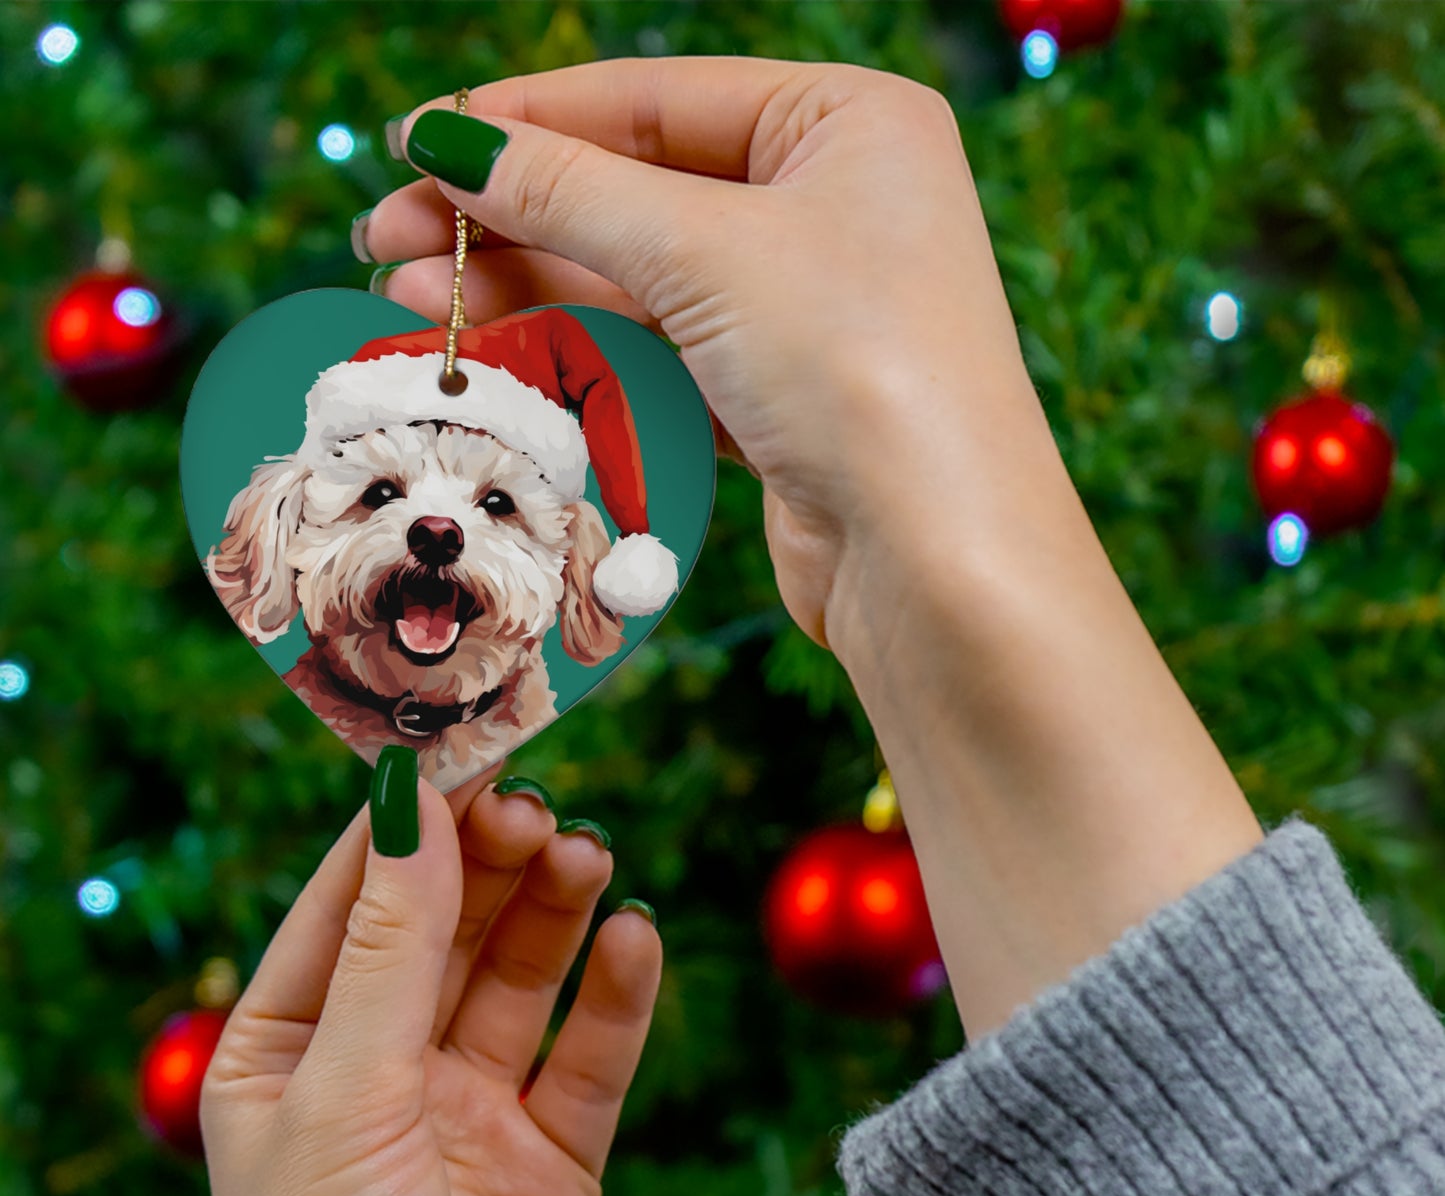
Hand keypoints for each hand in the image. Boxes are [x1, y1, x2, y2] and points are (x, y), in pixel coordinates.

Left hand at [201, 763, 660, 1195]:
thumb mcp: (345, 1095)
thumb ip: (390, 946)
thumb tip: (409, 798)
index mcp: (288, 1054)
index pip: (350, 903)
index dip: (406, 824)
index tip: (464, 745)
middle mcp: (380, 1073)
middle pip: (446, 929)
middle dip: (491, 863)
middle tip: (540, 807)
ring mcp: (469, 1114)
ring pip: (521, 978)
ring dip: (555, 911)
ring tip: (589, 857)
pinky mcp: (553, 1160)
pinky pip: (591, 1056)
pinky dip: (617, 994)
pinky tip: (635, 938)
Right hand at [361, 56, 1047, 652]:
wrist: (935, 559)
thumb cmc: (858, 369)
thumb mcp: (705, 251)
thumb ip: (569, 190)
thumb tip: (449, 141)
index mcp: (846, 123)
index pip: (654, 99)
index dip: (526, 119)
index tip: (415, 142)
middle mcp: (832, 205)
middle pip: (635, 189)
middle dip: (508, 215)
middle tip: (387, 238)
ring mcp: (806, 306)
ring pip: (638, 279)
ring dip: (526, 287)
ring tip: (410, 300)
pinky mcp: (779, 397)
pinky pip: (659, 352)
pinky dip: (578, 349)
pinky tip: (494, 349)